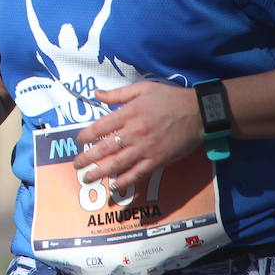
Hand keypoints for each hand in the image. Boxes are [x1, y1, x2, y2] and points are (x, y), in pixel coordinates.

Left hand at [71, 82, 203, 194]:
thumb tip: (96, 94)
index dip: (86, 136)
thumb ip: (118, 94)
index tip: (79, 142)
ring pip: (118, 163)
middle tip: (77, 165)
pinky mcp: (158, 159)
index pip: (100, 127)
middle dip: (88, 158)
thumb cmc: (169, 98)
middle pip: (106, 148)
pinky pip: (138, 173)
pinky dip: (126, 181)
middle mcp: (134, 132)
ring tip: (87, 178)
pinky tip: (114, 185)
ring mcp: (146, 148)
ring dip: (100, 173)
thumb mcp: (143, 88)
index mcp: (129, 113)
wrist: (198, 112)